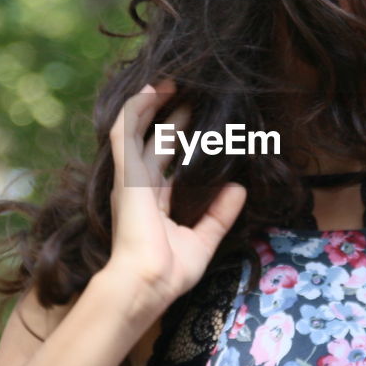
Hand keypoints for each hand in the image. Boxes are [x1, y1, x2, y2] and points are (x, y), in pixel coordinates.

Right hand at [104, 78, 247, 315]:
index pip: (165, 164)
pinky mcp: (127, 173)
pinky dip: (136, 109)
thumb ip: (219, 215)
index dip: (178, 143)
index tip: (196, 122)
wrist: (147, 283)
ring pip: (138, 130)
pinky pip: (126, 132)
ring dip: (152, 105)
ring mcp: (130, 178)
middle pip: (155, 142)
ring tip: (169, 82)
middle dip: (170, 118)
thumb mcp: (203, 239)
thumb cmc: (169, 271)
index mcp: (152, 203)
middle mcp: (138, 187)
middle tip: (188, 94)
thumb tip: (240, 190)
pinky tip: (149, 89)